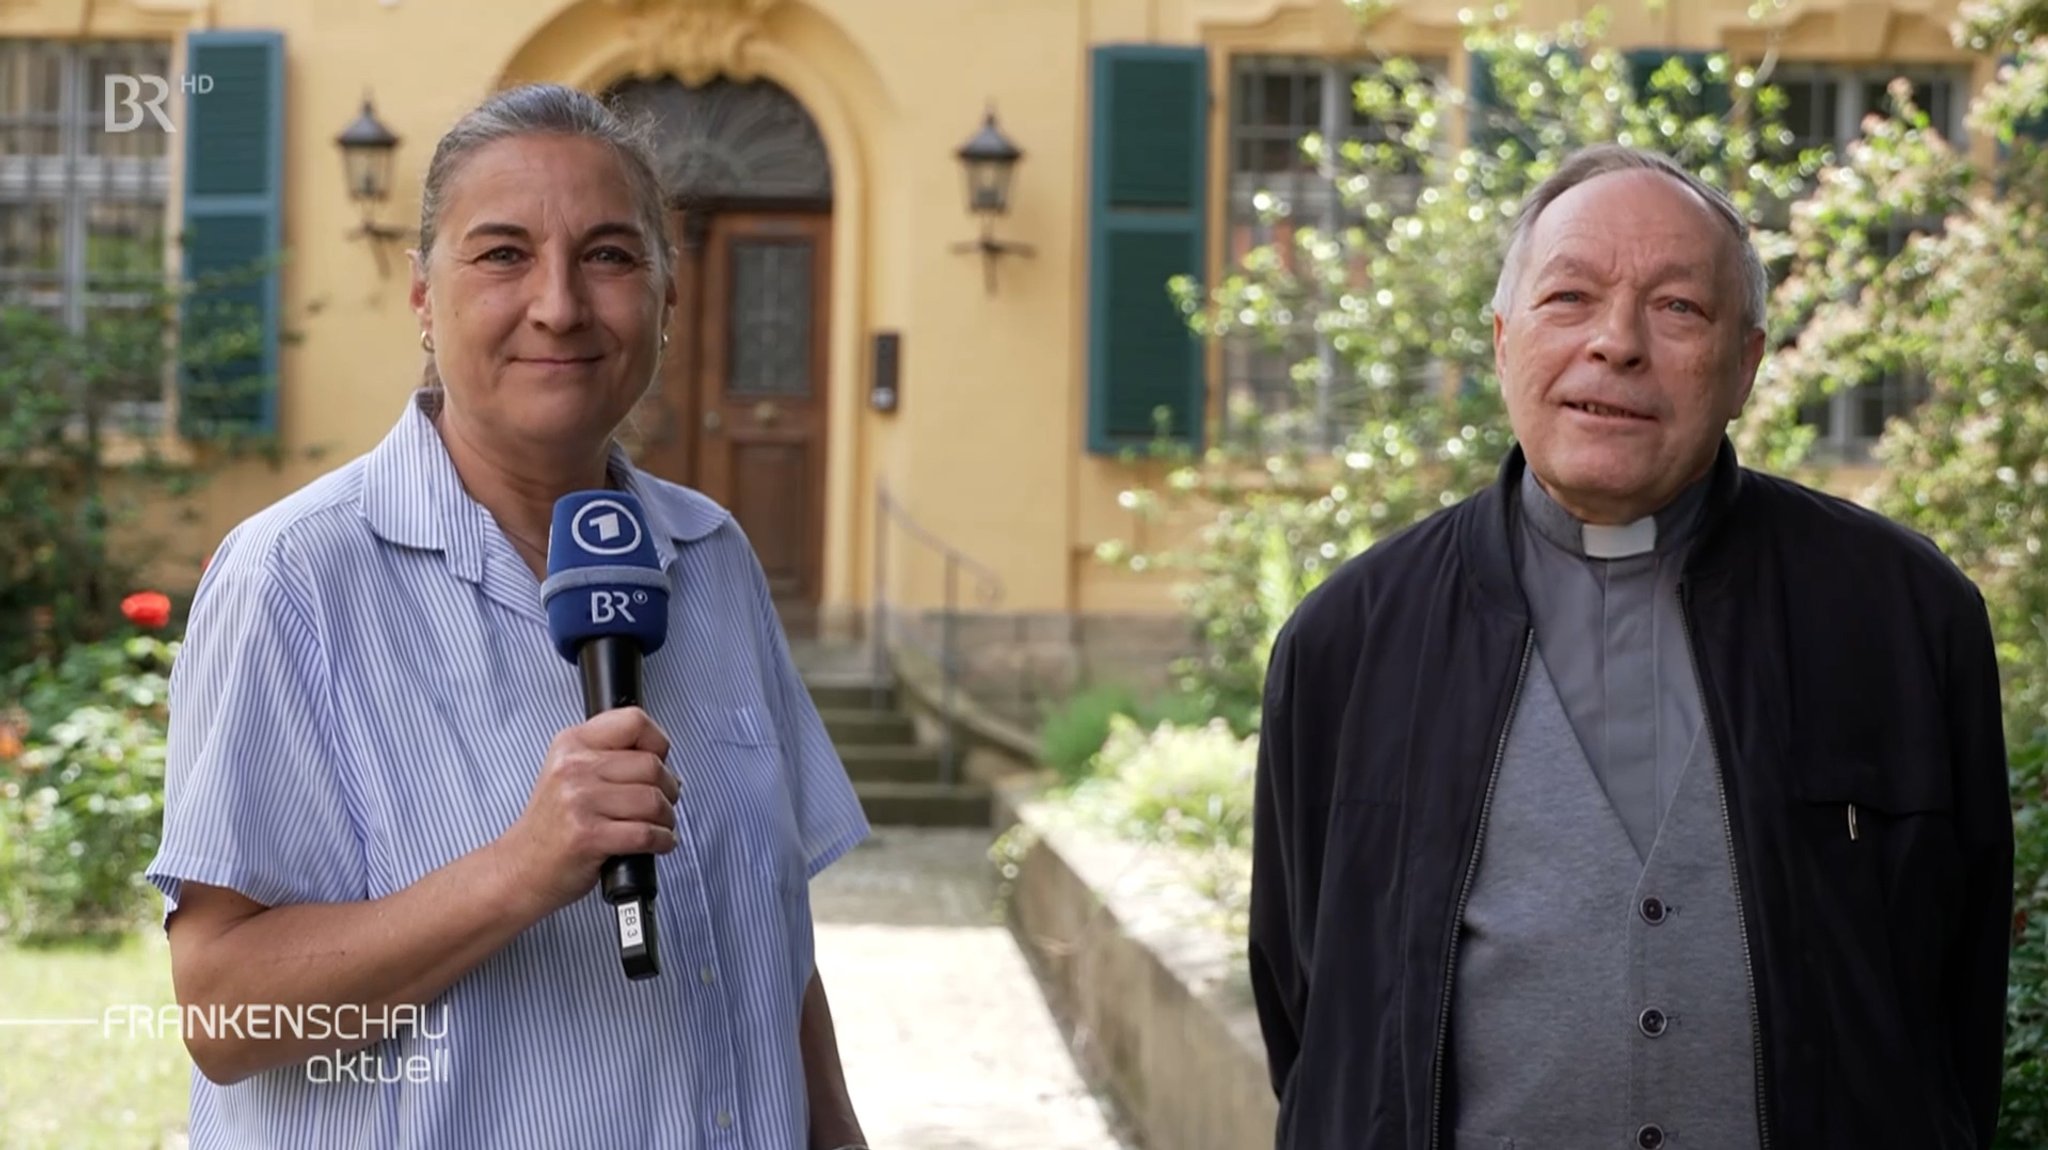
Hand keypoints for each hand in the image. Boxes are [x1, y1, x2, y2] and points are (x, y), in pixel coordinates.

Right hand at [498, 707, 681, 916]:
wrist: (521, 868)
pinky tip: (657, 843)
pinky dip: (662, 841)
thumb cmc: (551, 826)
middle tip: (662, 804)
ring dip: (667, 819)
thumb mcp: (569, 774)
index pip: (634, 722)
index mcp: (572, 744)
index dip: (658, 743)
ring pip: (653, 800)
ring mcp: (579, 801)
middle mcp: (573, 767)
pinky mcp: (588, 835)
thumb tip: (664, 764)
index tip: (659, 761)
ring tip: (658, 825)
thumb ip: (610, 759)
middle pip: (652, 765)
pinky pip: (646, 833)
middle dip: (668, 789)